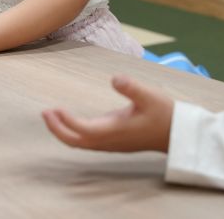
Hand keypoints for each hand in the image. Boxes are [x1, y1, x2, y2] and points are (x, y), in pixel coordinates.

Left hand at [42, 75, 172, 152]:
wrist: (178, 133)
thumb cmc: (164, 113)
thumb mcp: (150, 96)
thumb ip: (132, 88)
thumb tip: (114, 79)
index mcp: (116, 130)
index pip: (83, 130)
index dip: (67, 122)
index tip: (54, 108)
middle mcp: (110, 140)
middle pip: (76, 142)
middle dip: (57, 129)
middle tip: (44, 112)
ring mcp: (112, 143)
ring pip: (80, 143)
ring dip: (63, 131)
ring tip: (51, 114)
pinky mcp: (114, 140)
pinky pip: (87, 141)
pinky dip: (74, 132)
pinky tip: (69, 120)